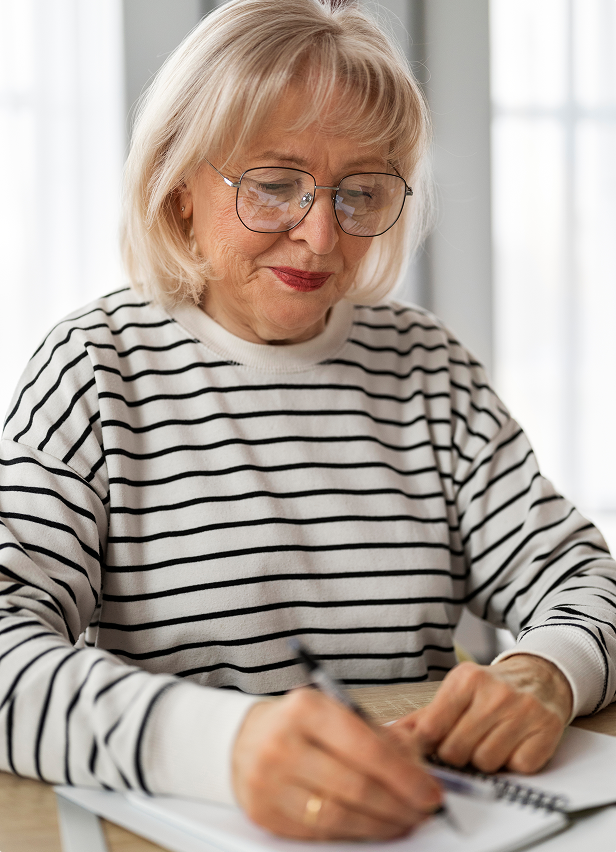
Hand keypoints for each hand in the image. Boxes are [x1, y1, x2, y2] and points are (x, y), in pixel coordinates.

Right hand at [231, 687, 441, 839]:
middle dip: (399, 805)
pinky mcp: (265, 814)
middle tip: (422, 811)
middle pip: (355, 787)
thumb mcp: (333, 712)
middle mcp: (282, 743)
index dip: (404, 775)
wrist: (243, 740)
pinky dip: (352, 834)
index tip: (430, 791)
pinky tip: (371, 828)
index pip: (365, 747)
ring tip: (403, 822)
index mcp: (305, 708)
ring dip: (380, 826)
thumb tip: (417, 767)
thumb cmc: (297, 725)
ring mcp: (269, 782)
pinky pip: (318, 834)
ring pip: (338, 817)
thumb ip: (374, 735)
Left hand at [392, 655, 572, 774]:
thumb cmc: (491, 689)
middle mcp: (495, 693)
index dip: (427, 746)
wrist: (541, 678)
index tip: (430, 748)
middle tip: (466, 742)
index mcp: (466, 680)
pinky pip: (517, 767)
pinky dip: (513, 763)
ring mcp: (523, 712)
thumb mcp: (457, 692)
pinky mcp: (545, 732)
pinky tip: (513, 744)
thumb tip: (390, 736)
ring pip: (486, 763)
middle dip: (457, 755)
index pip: (432, 729)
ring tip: (491, 740)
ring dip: (485, 760)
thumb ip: (424, 716)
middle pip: (456, 751)